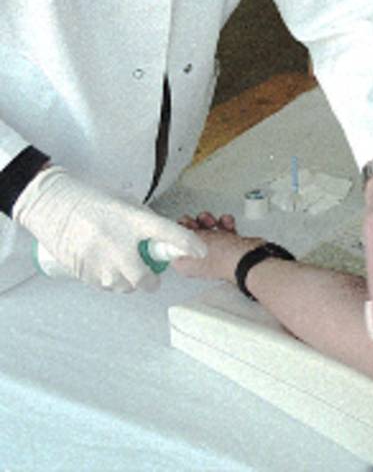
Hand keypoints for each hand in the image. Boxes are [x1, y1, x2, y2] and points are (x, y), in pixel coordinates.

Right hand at [12, 166, 206, 290]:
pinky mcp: (85, 274)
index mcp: (132, 221)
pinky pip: (105, 286)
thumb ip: (145, 222)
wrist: (56, 207)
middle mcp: (118, 244)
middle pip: (145, 279)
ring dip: (129, 281)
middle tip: (150, 274)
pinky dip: (110, 280)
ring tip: (121, 264)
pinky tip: (104, 264)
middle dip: (151, 280)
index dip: (188, 244)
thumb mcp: (125, 204)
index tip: (202, 252)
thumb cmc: (92, 201)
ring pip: (125, 286)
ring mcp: (100, 262)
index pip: (168, 233)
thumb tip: (162, 238)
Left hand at [174, 212, 259, 282]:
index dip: (177, 232)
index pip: (174, 247)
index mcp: (186, 264)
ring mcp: (215, 254)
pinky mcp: (229, 247)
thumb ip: (182, 233)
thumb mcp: (194, 240)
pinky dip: (225, 224)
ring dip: (211, 222)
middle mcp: (199, 261)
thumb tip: (176, 229)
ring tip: (216, 222)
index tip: (182, 224)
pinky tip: (228, 224)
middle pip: (191, 236)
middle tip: (198, 222)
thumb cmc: (222, 256)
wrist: (248, 258)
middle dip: (196, 224)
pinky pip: (223, 230)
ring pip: (207, 231)